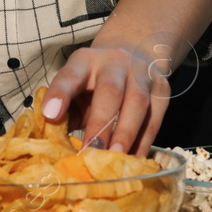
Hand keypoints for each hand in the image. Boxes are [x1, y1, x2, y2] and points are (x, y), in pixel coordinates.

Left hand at [41, 40, 170, 155]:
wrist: (135, 50)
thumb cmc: (95, 81)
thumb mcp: (76, 86)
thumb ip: (66, 109)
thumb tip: (56, 143)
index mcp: (85, 61)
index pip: (70, 75)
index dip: (60, 94)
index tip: (50, 116)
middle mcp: (114, 62)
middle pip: (110, 90)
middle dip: (100, 123)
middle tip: (91, 152)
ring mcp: (142, 74)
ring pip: (137, 102)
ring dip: (125, 134)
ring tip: (115, 159)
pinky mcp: (162, 90)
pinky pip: (155, 118)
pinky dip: (144, 142)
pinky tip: (134, 160)